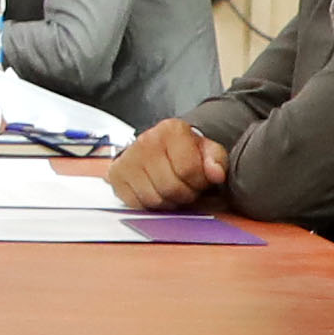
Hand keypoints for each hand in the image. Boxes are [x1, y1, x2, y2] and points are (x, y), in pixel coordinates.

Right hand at [107, 117, 228, 210]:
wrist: (156, 149)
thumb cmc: (184, 152)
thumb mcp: (207, 151)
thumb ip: (217, 161)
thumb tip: (216, 174)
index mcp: (172, 130)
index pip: (190, 170)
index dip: (199, 182)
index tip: (198, 179)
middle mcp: (146, 140)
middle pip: (171, 188)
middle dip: (184, 194)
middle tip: (185, 187)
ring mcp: (128, 158)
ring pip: (154, 199)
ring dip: (167, 201)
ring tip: (170, 189)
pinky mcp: (116, 175)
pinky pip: (136, 204)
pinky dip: (149, 204)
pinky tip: (154, 191)